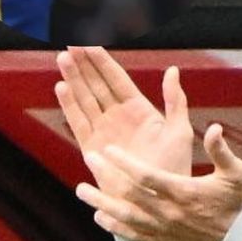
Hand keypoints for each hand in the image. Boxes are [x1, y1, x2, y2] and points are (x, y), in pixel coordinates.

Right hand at [55, 46, 193, 186]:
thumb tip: (172, 70)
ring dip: (74, 79)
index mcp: (140, 109)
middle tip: (71, 43)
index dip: (103, 61)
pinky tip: (61, 87)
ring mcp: (104, 131)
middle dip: (84, 64)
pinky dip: (69, 105)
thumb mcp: (180, 129)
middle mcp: (118, 117)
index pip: (117, 79)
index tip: (90, 42)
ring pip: (85, 99)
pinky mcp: (92, 148)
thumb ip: (175, 99)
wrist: (159, 198)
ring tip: (63, 57)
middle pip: (97, 84)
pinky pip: (78, 122)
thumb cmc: (174, 165)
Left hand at [76, 123, 241, 240]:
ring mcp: (163, 230)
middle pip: (129, 194)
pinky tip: (100, 216)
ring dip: (100, 202)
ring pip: (124, 216)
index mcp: (183, 192)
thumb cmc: (237, 202)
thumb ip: (220, 150)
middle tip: (90, 158)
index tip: (109, 150)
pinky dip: (113, 226)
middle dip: (106, 175)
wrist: (240, 240)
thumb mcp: (234, 172)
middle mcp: (168, 212)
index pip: (147, 176)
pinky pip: (131, 235)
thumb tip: (213, 127)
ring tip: (81, 189)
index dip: (125, 163)